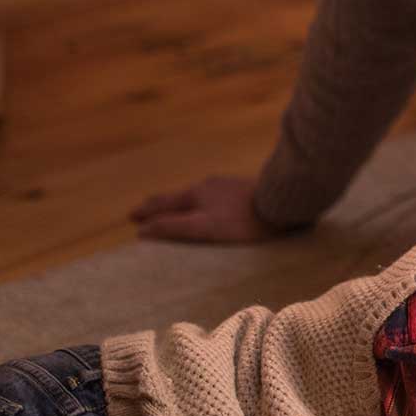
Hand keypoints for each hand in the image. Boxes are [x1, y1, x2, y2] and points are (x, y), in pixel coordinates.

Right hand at [130, 176, 280, 242]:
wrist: (282, 203)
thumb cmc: (243, 220)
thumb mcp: (204, 227)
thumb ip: (174, 227)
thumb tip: (143, 230)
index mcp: (196, 194)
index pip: (165, 204)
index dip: (148, 213)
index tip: (133, 218)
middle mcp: (208, 186)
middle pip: (178, 197)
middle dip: (160, 205)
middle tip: (144, 209)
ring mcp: (227, 186)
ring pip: (197, 195)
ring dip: (181, 202)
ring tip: (174, 208)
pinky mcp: (244, 190)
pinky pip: (215, 195)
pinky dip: (201, 201)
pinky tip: (211, 206)